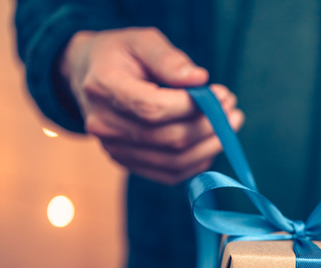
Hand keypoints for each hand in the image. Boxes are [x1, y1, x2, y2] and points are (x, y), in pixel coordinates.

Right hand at [60, 27, 243, 184]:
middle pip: (169, 138)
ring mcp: (114, 149)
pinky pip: (170, 173)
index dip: (193, 107)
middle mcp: (105, 125)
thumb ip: (169, 59)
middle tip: (231, 109)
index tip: (220, 94)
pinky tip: (211, 143)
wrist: (89, 76)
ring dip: (210, 146)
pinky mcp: (128, 163)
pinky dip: (197, 162)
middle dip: (210, 126)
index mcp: (104, 88)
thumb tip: (200, 80)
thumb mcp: (141, 41)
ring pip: (174, 161)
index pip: (154, 108)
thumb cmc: (120, 55)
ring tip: (229, 125)